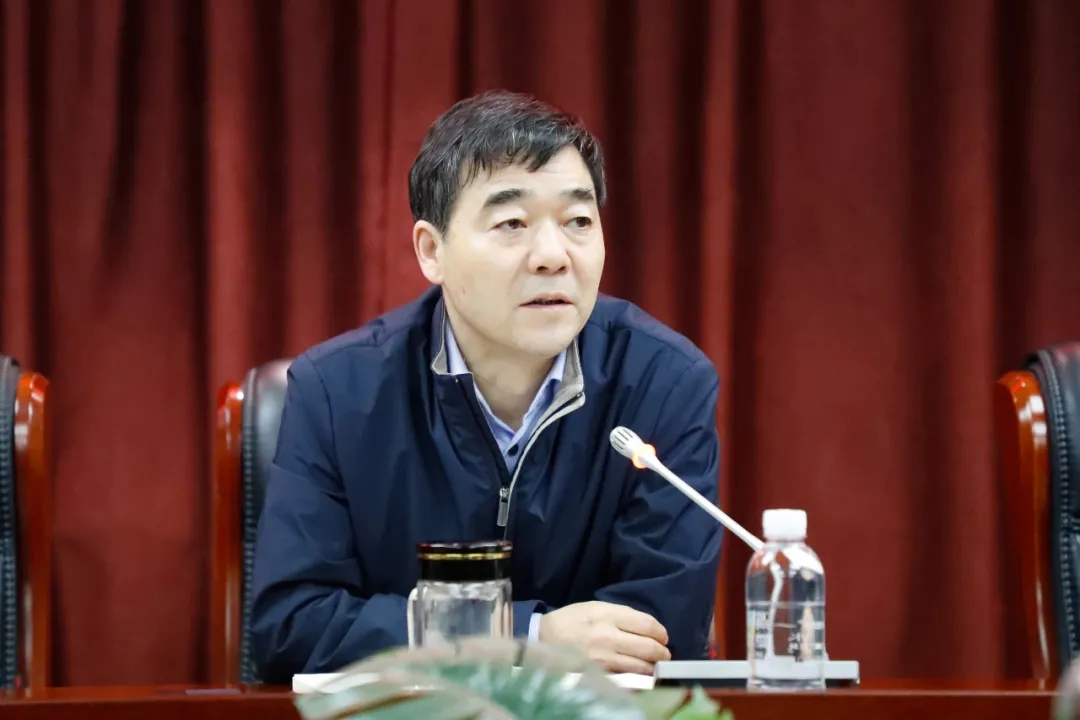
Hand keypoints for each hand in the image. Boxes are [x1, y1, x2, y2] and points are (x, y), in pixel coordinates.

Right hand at [538, 601, 670, 674]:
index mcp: (608, 615)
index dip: (661, 632)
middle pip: (649, 648)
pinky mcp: (597, 675)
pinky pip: (627, 680)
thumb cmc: (572, 620)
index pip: (648, 625)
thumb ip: (622, 615)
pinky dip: (637, 680)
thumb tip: (648, 629)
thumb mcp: (596, 607)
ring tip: (652, 666)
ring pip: (641, 667)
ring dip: (652, 668)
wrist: (543, 638)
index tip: (662, 637)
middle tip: (662, 654)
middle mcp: (608, 637)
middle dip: (662, 653)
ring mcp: (603, 659)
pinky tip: (637, 676)